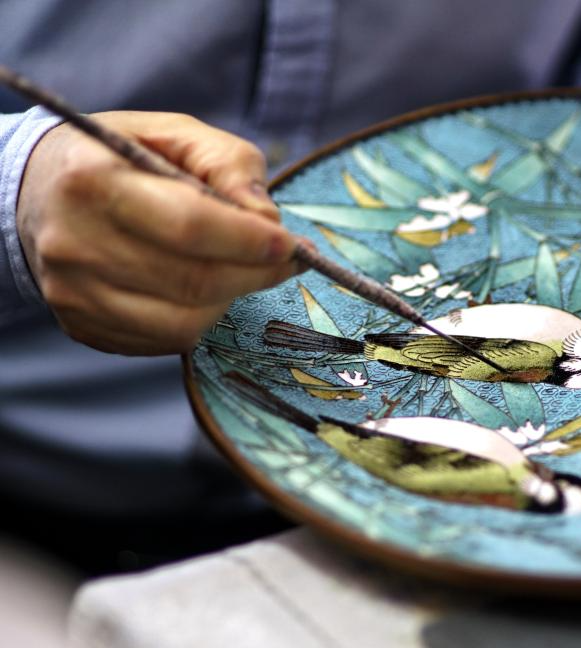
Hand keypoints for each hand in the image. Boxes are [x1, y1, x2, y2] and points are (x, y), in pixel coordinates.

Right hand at [16, 111, 297, 354]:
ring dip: (231, 298)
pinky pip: (165, 340)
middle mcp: (74, 242)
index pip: (188, 225)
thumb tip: (268, 219)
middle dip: (255, 274)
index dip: (249, 241)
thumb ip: (229, 164)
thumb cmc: (123, 157)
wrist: (39, 192)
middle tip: (285, 261)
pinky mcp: (83, 326)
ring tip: (243, 270)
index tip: (290, 244)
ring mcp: (74, 292)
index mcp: (93, 179)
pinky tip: (205, 289)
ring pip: (183, 321)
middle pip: (192, 281)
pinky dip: (201, 318)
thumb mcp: (176, 134)